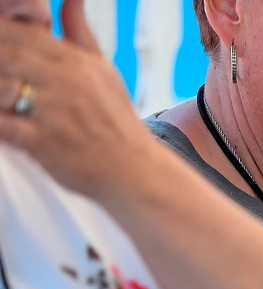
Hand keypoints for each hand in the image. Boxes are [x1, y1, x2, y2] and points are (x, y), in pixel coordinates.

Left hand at [0, 0, 158, 198]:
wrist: (135, 170)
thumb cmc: (115, 119)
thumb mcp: (103, 69)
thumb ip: (78, 30)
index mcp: (74, 60)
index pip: (18, 33)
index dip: (1, 36)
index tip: (1, 48)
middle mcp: (64, 82)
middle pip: (4, 55)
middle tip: (2, 77)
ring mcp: (53, 112)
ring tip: (3, 99)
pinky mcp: (43, 143)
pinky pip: (3, 125)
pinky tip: (3, 123)